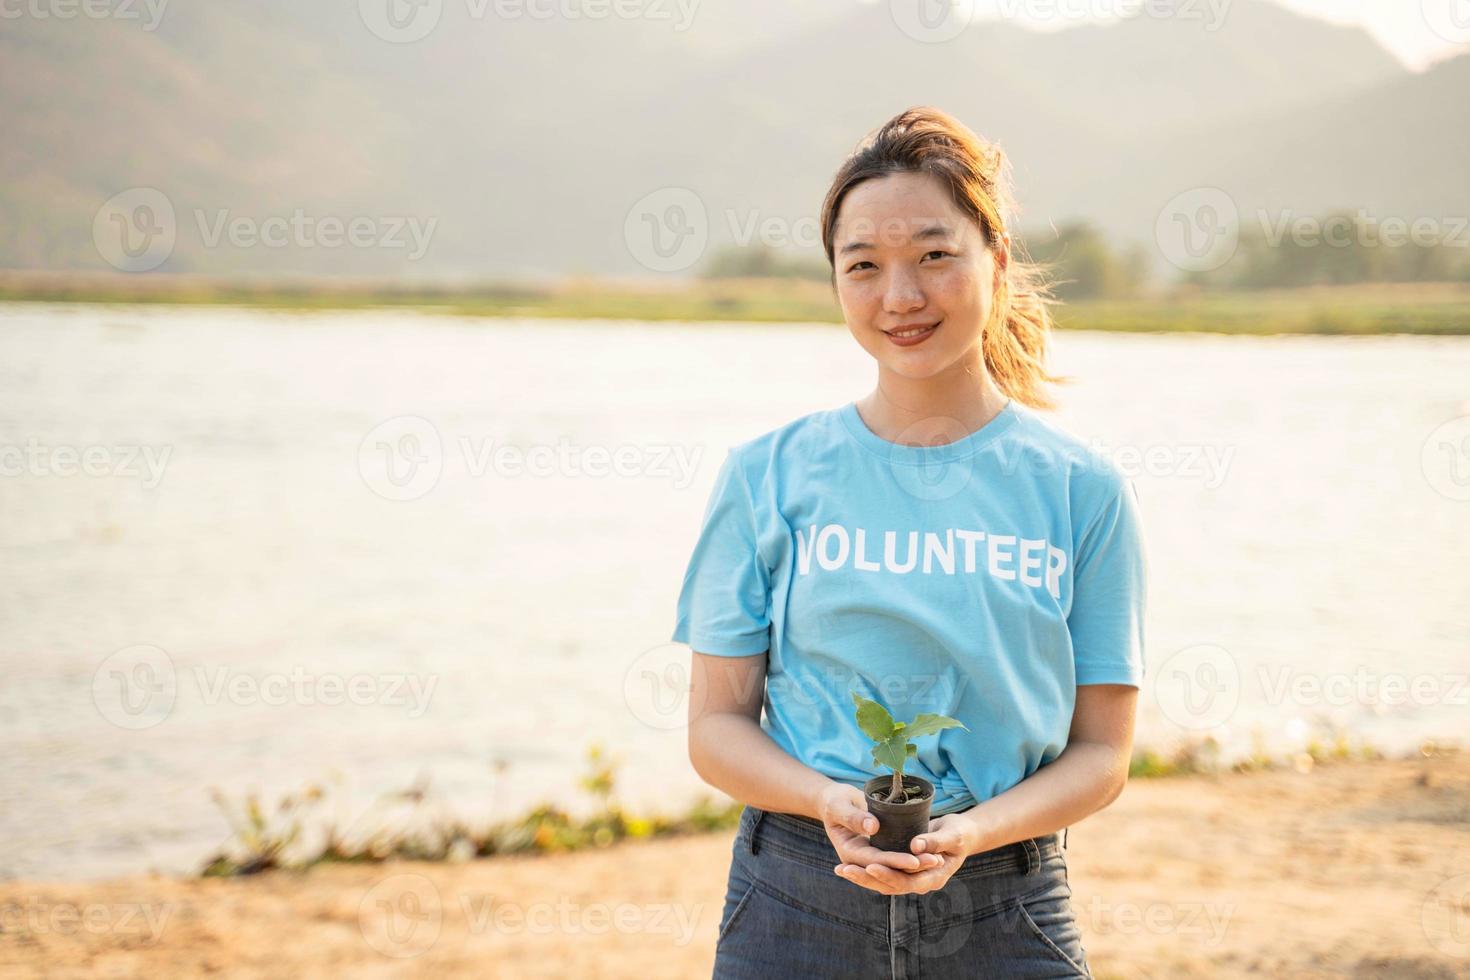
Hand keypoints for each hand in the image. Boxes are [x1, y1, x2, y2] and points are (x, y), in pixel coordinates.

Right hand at [816, 781, 942, 876]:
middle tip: (936, 860)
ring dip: (917, 865)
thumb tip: (873, 827)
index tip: (914, 860)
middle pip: (889, 869)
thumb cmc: (834, 801)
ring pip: (896, 868)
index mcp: (849, 853)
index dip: (895, 861)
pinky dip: (914, 858)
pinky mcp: (881, 850)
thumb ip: (853, 817)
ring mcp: (872, 857)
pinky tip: (932, 854)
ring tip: (939, 859)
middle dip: (912, 867)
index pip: (875, 861)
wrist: (834, 802)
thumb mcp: (839, 805)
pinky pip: (898, 859)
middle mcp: (862, 861)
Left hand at [834, 812, 973, 894]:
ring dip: (862, 877)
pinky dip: (866, 870)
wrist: (961, 835)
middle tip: (844, 869)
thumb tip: (915, 846)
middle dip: (866, 878)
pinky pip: (882, 873)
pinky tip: (848, 864)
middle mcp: (920, 883)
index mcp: (934, 878)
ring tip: (840, 870)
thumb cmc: (960, 833)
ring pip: (883, 882)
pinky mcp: (902, 869)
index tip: (870, 865)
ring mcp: (911, 878)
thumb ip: (935, 841)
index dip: (888, 875)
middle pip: (889, 886)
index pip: (906, 881)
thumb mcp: (952, 834)